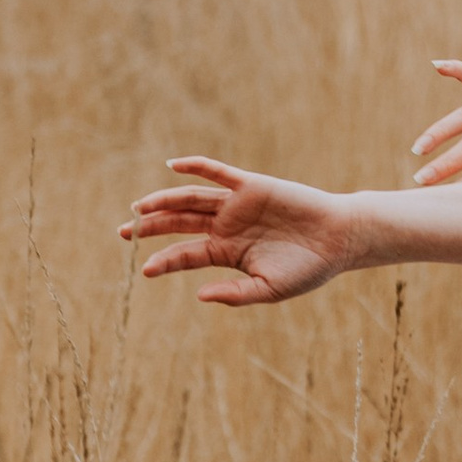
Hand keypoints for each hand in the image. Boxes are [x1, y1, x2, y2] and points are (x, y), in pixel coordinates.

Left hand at [120, 157, 347, 307]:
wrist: (339, 240)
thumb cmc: (307, 269)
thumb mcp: (269, 289)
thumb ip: (235, 293)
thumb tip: (199, 295)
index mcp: (227, 253)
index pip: (187, 254)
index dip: (165, 261)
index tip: (144, 270)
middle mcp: (227, 227)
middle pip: (180, 224)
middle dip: (151, 227)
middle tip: (123, 232)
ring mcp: (237, 205)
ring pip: (192, 200)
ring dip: (164, 201)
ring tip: (139, 207)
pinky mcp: (251, 186)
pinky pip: (218, 173)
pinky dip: (196, 167)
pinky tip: (172, 165)